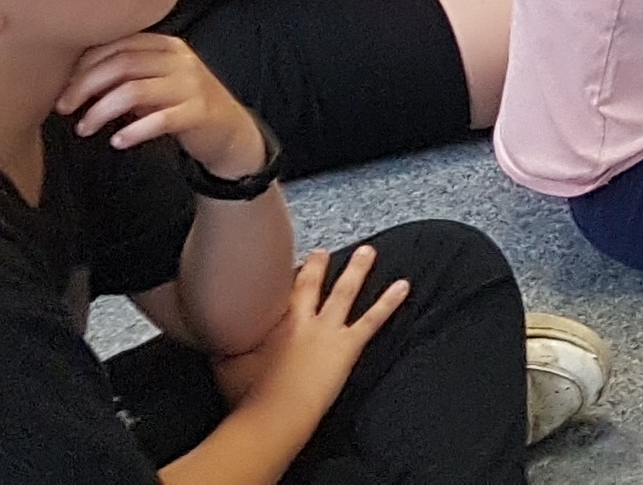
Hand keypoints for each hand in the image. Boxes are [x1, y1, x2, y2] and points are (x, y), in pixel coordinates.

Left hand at [57, 34, 268, 180]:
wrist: (228, 128)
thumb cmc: (181, 102)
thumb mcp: (156, 79)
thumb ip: (125, 72)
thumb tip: (74, 78)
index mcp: (167, 45)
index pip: (118, 43)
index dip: (84, 64)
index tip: (62, 85)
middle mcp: (180, 60)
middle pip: (122, 64)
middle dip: (85, 86)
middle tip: (64, 108)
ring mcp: (191, 85)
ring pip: (135, 91)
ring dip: (101, 111)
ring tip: (84, 128)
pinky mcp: (199, 112)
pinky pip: (160, 120)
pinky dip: (133, 131)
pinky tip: (118, 141)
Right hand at [226, 248, 411, 420]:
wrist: (274, 414)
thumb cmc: (248, 396)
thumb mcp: (226, 365)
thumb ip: (224, 346)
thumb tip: (214, 337)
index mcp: (271, 323)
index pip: (278, 293)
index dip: (283, 279)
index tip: (287, 266)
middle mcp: (300, 321)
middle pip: (309, 286)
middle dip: (315, 267)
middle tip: (321, 252)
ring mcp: (326, 331)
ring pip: (344, 293)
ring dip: (356, 270)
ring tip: (368, 252)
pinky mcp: (347, 345)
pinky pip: (373, 319)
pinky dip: (389, 302)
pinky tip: (404, 286)